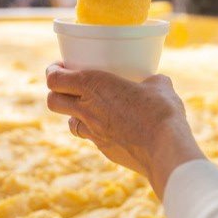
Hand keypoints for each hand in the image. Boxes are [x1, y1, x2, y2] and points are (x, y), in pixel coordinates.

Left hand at [45, 64, 204, 198]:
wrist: (165, 149)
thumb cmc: (160, 110)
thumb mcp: (159, 85)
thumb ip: (150, 81)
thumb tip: (155, 82)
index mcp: (93, 85)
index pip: (54, 79)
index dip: (52, 72)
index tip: (60, 67)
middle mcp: (87, 109)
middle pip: (53, 101)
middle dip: (56, 93)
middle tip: (70, 87)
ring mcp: (93, 133)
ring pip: (71, 123)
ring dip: (75, 114)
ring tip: (90, 108)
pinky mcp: (105, 150)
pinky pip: (92, 138)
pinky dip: (96, 131)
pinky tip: (114, 127)